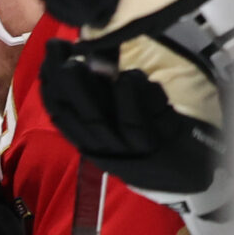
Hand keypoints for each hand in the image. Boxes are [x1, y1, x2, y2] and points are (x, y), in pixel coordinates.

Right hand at [37, 38, 223, 196]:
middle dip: (71, 86)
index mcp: (91, 144)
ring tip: (96, 63)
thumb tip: (89, 57)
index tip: (48, 61)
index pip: (62, 118)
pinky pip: (146, 123)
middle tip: (66, 57)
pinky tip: (132, 75)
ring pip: (111, 123)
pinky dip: (138, 98)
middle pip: (84, 119)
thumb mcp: (118, 124)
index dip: (52, 91)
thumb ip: (103, 97)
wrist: (185, 177)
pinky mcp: (163, 145)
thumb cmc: (146, 142)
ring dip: (102, 91)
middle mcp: (108, 150)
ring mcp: (135, 151)